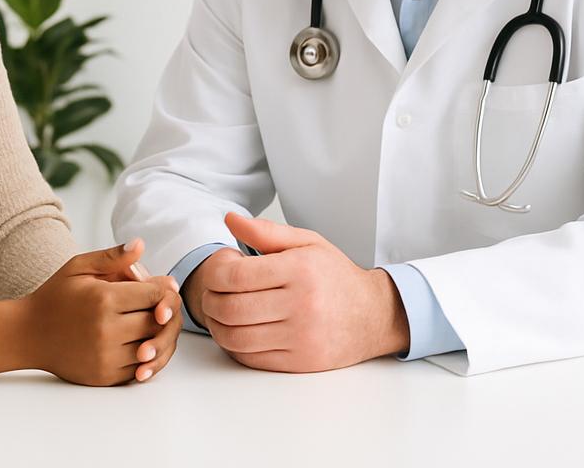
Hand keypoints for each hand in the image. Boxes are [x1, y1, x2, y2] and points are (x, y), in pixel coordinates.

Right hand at [25, 239, 181, 385]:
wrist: (28, 334)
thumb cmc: (56, 296)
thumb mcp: (79, 267)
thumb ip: (112, 257)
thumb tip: (142, 244)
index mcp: (104, 299)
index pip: (154, 295)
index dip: (163, 289)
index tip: (160, 285)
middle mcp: (107, 330)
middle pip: (157, 322)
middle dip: (164, 311)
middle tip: (161, 304)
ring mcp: (106, 357)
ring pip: (153, 348)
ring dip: (159, 336)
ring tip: (153, 322)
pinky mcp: (105, 377)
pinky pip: (140, 369)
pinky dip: (147, 357)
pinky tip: (140, 341)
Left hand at [194, 213, 409, 371]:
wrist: (373, 315)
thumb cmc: (335, 275)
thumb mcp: (307, 242)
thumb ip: (266, 231)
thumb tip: (229, 219)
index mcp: (299, 270)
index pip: (237, 276)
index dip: (214, 276)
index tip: (215, 274)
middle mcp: (301, 305)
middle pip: (232, 309)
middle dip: (210, 301)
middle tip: (211, 294)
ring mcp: (302, 337)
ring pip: (237, 338)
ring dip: (217, 327)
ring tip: (219, 313)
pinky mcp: (301, 362)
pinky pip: (252, 358)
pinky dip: (234, 346)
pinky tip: (236, 331)